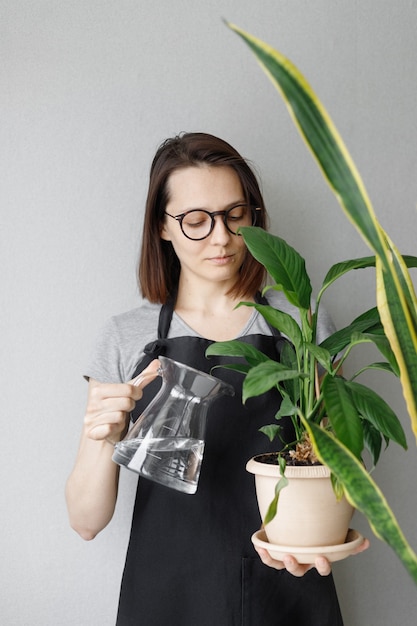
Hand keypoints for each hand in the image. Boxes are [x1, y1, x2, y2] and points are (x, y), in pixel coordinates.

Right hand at [85, 360, 160, 443]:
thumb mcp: (127, 391)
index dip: (136, 393)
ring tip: (117, 418)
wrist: (102, 428)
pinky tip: (112, 426)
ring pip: (120, 417)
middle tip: (124, 408)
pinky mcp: (92, 431)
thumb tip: (157, 364)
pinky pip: (110, 428)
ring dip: (122, 420)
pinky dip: (115, 429)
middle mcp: (93, 402)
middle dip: (129, 406)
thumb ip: (142, 378)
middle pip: (126, 403)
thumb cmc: (115, 408)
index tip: (133, 395)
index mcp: (99, 389)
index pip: (128, 389)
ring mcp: (91, 417)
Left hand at [255, 536, 369, 576]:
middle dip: (296, 567)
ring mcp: (287, 556)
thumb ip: (350, 537)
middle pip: (300, 571)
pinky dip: (264, 554)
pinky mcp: (274, 550)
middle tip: (291, 558)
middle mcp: (302, 559)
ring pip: (282, 566)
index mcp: (318, 556)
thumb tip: (365, 542)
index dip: (322, 566)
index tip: (322, 557)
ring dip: (279, 562)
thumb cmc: (317, 527)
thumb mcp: (335, 530)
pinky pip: (268, 557)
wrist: (295, 518)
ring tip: (279, 553)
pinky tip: (261, 546)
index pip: (323, 567)